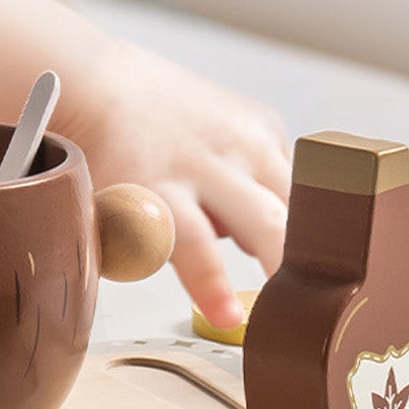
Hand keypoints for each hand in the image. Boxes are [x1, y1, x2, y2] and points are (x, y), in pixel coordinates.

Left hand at [58, 36, 290, 328]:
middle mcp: (204, 160)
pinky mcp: (262, 121)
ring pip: (296, 199)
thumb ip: (144, 259)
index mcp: (156, 188)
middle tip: (301, 302)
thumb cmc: (109, 160)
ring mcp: (240, 138)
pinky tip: (248, 198)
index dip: (214, 285)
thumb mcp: (110, 215)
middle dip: (287, 264)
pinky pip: (290, 174)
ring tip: (276, 255)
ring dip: (296, 236)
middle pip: (266, 222)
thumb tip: (203, 301)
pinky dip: (278, 197)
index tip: (232, 318)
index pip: (190, 243)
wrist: (108, 90)